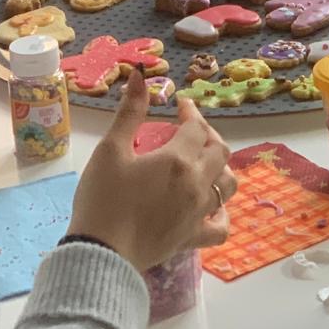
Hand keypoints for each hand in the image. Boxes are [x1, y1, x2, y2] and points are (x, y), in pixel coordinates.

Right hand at [66, 75, 236, 269]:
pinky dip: (221, 213)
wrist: (100, 253)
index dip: (190, 112)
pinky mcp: (193, 238)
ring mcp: (198, 214)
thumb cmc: (102, 199)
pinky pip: (221, 226)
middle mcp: (196, 184)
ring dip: (220, 167)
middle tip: (189, 130)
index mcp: (178, 160)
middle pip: (219, 151)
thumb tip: (140, 75)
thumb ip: (130, 112)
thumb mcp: (110, 150)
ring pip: (227, 184)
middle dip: (207, 134)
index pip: (196, 127)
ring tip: (202, 162)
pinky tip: (210, 206)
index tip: (179, 105)